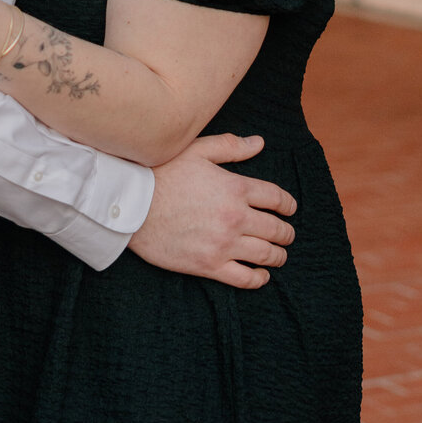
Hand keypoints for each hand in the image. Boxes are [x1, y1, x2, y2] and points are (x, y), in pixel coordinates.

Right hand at [128, 134, 295, 288]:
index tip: (290, 208)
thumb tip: (259, 143)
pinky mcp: (208, 265)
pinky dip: (259, 279)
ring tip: (279, 255)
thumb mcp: (197, 150)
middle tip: (288, 234)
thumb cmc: (162, 173)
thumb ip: (231, 146)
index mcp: (235, 188)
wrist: (131, 205)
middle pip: (275, 229)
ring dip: (278, 255)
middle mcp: (235, 217)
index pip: (276, 198)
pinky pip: (244, 278)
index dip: (288, 204)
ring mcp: (223, 244)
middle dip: (287, 232)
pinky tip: (261, 275)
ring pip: (265, 255)